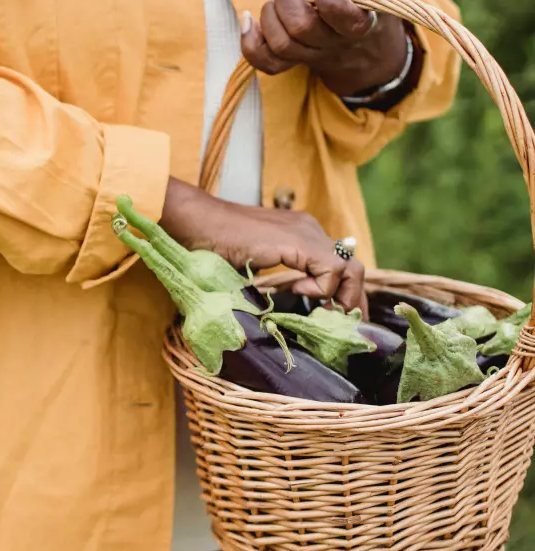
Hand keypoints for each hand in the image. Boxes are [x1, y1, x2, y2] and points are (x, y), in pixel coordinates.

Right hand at [159, 179, 366, 311]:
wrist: (196, 223)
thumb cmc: (211, 246)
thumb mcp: (251, 269)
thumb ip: (271, 283)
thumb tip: (283, 311)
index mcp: (299, 235)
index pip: (339, 265)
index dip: (343, 294)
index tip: (335, 319)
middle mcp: (309, 230)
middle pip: (353, 267)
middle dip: (353, 301)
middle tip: (343, 327)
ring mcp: (306, 233)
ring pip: (350, 268)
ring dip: (342, 298)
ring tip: (322, 314)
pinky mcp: (299, 241)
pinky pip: (332, 269)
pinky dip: (321, 288)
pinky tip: (297, 292)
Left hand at [240, 0, 411, 96]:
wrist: (363, 55)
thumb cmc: (374, 9)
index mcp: (360, 24)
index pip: (342, 17)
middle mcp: (333, 44)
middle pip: (302, 29)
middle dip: (289, 0)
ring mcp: (310, 57)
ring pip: (281, 45)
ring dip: (270, 16)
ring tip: (280, 1)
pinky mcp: (290, 63)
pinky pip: (264, 63)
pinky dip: (250, 43)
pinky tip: (249, 19)